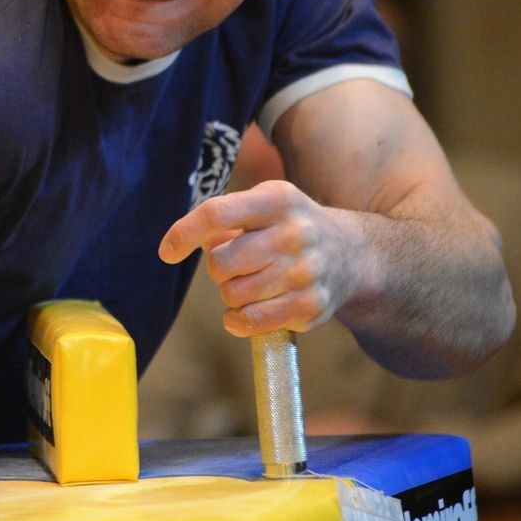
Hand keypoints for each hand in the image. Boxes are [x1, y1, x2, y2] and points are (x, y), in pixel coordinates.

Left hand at [158, 179, 364, 337]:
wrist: (353, 255)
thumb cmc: (290, 227)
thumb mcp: (263, 206)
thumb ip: (223, 220)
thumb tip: (184, 241)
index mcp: (278, 199)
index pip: (217, 214)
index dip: (184, 234)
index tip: (167, 252)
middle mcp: (295, 233)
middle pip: (220, 262)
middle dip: (218, 268)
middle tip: (237, 265)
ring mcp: (305, 271)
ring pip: (232, 294)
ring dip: (232, 293)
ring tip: (253, 282)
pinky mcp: (311, 306)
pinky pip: (250, 321)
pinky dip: (238, 320)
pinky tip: (243, 312)